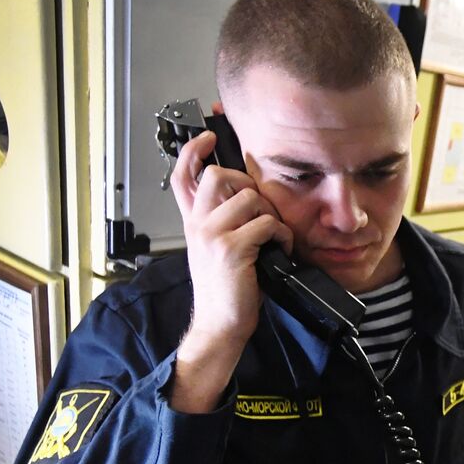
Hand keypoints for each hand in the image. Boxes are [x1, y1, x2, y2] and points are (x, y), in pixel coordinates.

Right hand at [167, 124, 291, 412]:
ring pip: (249, 197)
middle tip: (261, 207)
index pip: (182, 177)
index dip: (192, 152)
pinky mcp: (232, 248)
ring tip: (274, 237)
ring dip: (271, 214)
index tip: (208, 138)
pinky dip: (282, 236)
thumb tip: (250, 198)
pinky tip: (281, 251)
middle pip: (217, 175)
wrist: (221, 325)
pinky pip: (267, 223)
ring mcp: (212, 235)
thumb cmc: (227, 291)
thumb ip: (223, 223)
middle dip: (246, 183)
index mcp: (192, 223)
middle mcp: (197, 224)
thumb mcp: (217, 251)